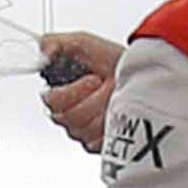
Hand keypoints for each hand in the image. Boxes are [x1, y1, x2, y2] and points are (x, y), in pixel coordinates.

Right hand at [38, 31, 122, 150]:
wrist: (144, 77)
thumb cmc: (115, 61)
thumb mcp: (84, 43)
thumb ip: (56, 44)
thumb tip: (44, 52)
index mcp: (59, 92)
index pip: (52, 101)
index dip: (73, 91)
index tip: (92, 79)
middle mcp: (68, 115)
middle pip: (68, 117)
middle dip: (93, 98)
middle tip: (107, 86)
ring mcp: (83, 132)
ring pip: (85, 130)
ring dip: (106, 109)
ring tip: (115, 97)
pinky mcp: (98, 144)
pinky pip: (98, 142)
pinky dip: (113, 126)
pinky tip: (119, 113)